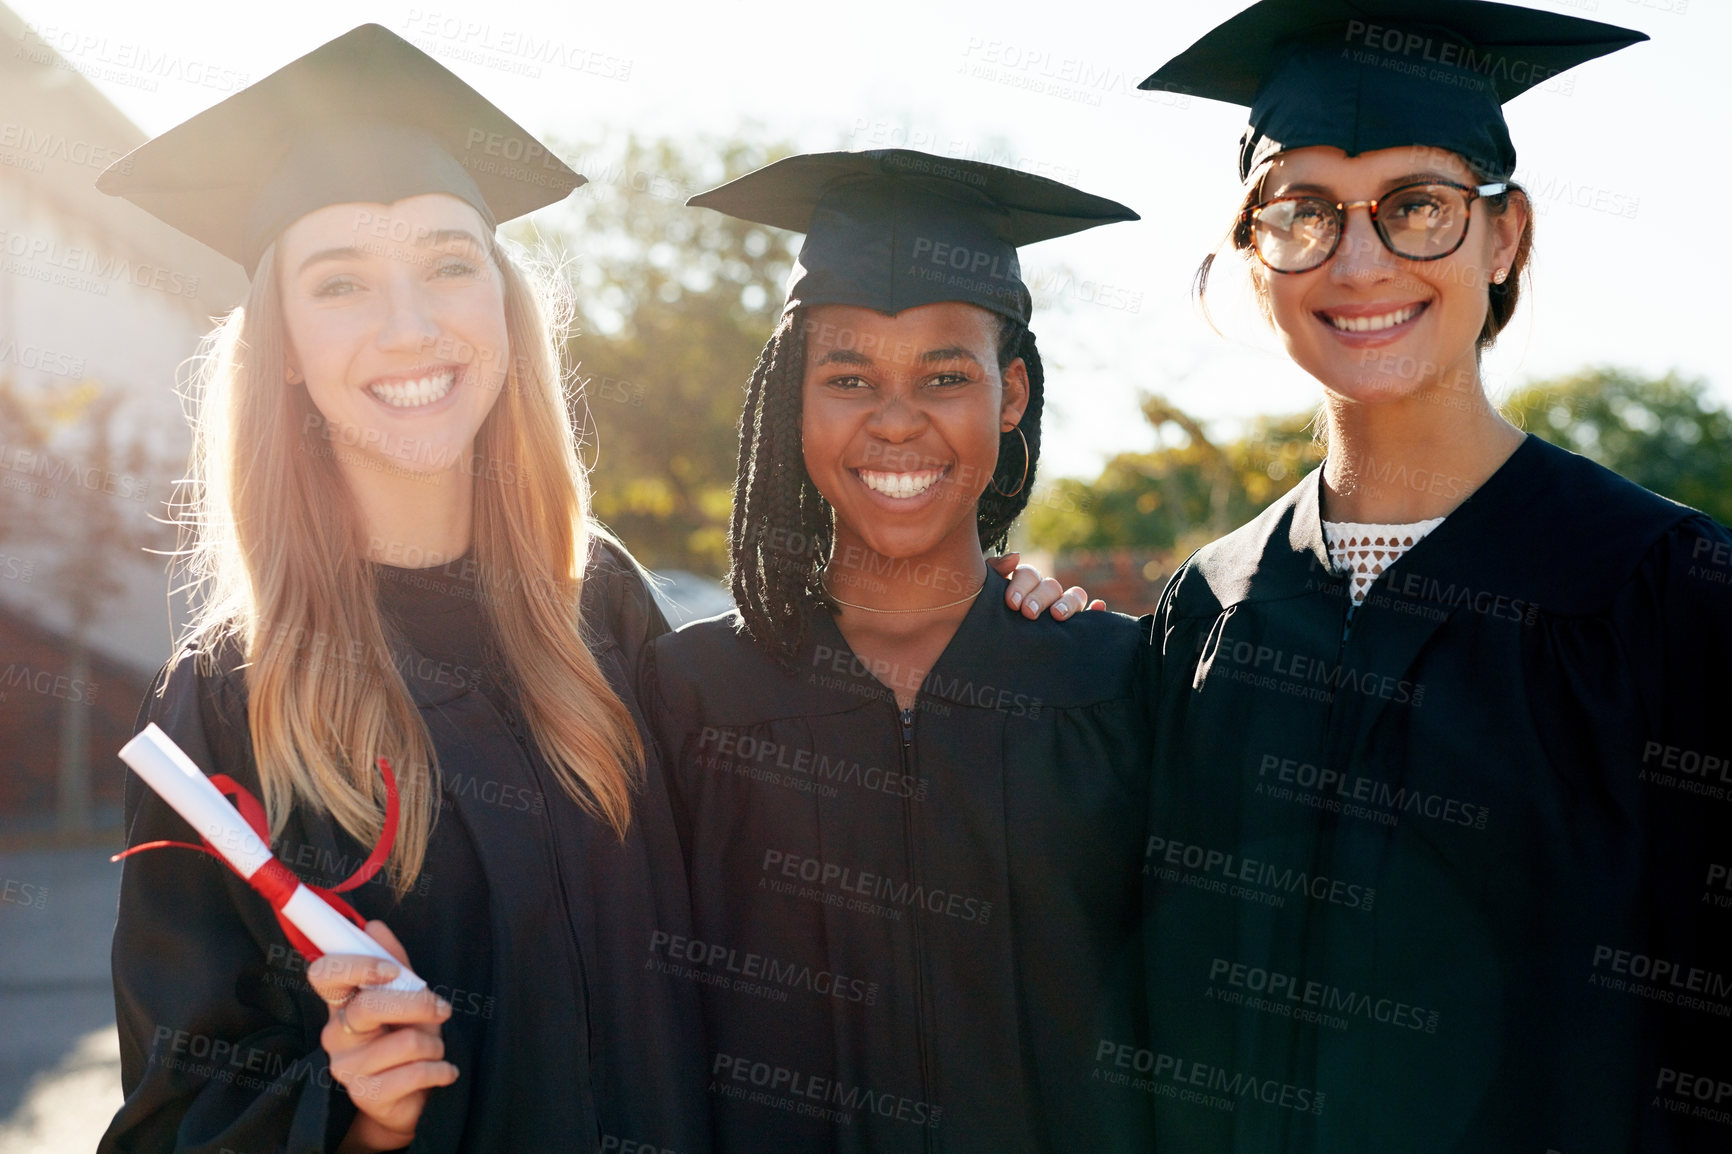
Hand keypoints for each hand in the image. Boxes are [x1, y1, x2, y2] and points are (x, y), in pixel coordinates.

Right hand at [309, 921, 456, 1153]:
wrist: (408, 1097)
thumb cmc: (404, 1038)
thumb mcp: (406, 997)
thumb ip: (394, 961)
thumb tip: (373, 926)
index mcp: (341, 1004)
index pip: (324, 975)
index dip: (356, 966)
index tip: (391, 971)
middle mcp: (335, 1034)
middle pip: (369, 1007)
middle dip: (419, 1004)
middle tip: (442, 1010)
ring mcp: (346, 1068)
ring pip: (403, 1043)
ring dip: (434, 1044)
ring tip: (435, 1050)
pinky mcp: (366, 1095)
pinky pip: (415, 1074)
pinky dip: (441, 1070)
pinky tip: (443, 1071)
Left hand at [988, 552, 1106, 619]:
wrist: (976, 645)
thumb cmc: (979, 615)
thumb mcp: (979, 595)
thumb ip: (993, 571)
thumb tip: (1016, 556)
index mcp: (1023, 585)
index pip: (1029, 576)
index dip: (1021, 586)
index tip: (1011, 603)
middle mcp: (1044, 595)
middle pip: (1050, 586)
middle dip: (1040, 598)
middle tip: (1028, 613)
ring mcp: (1059, 610)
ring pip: (1072, 597)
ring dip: (1068, 603)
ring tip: (1057, 615)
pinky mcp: (1072, 629)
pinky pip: (1089, 617)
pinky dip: (1097, 611)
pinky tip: (1099, 608)